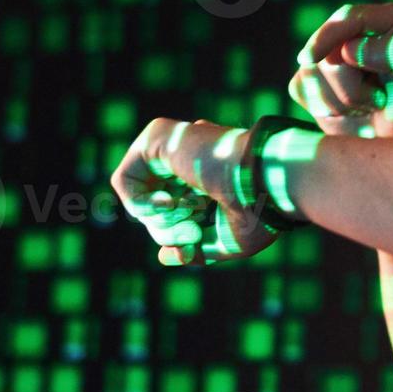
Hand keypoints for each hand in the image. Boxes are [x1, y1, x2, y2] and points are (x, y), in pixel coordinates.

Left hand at [110, 117, 278, 266]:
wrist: (269, 180)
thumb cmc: (261, 212)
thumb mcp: (228, 242)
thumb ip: (195, 248)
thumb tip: (163, 255)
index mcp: (212, 173)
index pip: (178, 209)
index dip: (180, 233)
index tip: (196, 240)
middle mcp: (192, 155)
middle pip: (156, 203)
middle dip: (167, 228)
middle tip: (192, 232)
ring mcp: (176, 142)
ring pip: (139, 193)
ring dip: (156, 219)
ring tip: (186, 214)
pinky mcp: (157, 136)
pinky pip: (123, 179)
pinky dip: (138, 203)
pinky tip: (169, 203)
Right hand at [288, 2, 392, 138]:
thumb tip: (349, 48)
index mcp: (390, 21)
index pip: (351, 18)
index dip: (329, 35)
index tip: (310, 58)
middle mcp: (358, 31)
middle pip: (327, 52)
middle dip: (350, 89)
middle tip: (379, 101)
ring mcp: (332, 53)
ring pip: (310, 73)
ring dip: (341, 103)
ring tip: (368, 107)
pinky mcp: (313, 78)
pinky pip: (299, 89)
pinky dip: (325, 110)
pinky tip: (350, 113)